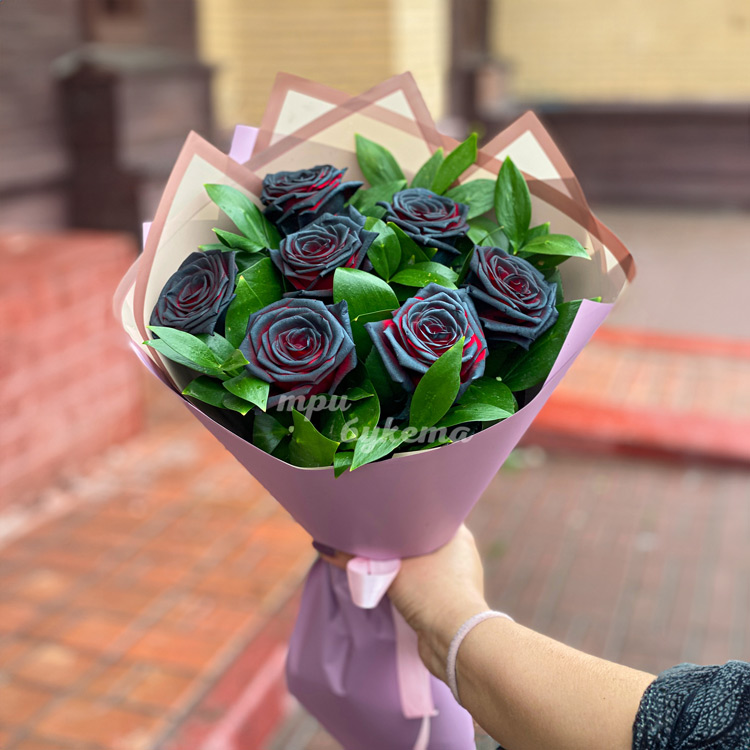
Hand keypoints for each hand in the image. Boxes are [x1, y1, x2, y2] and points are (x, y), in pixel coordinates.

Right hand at [317, 525, 488, 678]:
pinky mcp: (450, 600)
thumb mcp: (389, 570)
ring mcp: (458, 577)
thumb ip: (356, 557)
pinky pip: (424, 583)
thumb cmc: (430, 592)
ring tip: (375, 560)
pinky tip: (390, 584)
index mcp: (455, 531)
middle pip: (419, 538)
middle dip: (396, 540)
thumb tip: (323, 547)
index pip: (424, 511)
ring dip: (401, 564)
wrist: (455, 642)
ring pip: (421, 563)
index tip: (377, 512)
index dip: (399, 512)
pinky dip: (408, 583)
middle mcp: (460, 551)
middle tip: (369, 536)